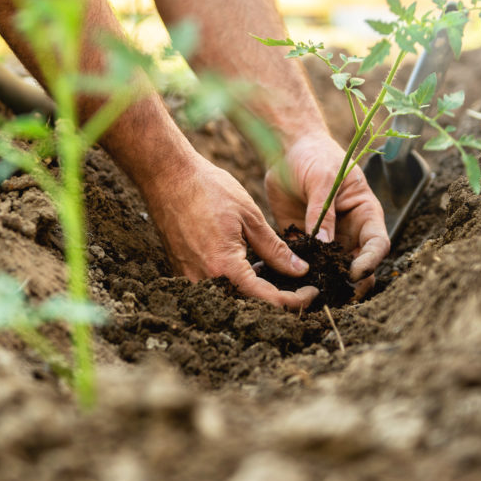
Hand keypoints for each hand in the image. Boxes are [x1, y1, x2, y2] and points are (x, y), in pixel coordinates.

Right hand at [142, 155, 318, 308]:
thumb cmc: (208, 189)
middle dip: (278, 298)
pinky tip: (247, 261)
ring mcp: (189, 277)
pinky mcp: (181, 270)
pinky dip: (235, 280)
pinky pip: (214, 286)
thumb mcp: (250, 217)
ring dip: (256, 289)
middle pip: (249, 304)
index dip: (296, 301)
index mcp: (225, 267)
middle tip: (298, 284)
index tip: (313, 291)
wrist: (167, 176)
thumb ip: (275, 249)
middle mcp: (204, 280)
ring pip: (231, 297)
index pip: (268, 300)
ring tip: (272, 268)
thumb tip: (300, 271)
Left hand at [265, 131, 389, 295]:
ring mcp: (327, 238)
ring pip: (333, 269)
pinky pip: (305, 262)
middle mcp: (349, 230)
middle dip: (352, 282)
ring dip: (326, 282)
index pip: (377, 244)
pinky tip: (288, 282)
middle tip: (337, 294)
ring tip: (313, 294)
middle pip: (358, 264)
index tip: (355, 273)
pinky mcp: (304, 240)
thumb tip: (324, 245)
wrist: (287, 149)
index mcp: (364, 213)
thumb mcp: (322, 179)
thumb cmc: (314, 156)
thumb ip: (323, 211)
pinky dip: (299, 272)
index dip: (370, 261)